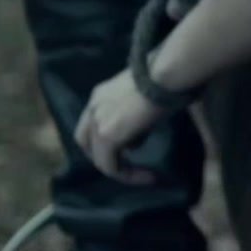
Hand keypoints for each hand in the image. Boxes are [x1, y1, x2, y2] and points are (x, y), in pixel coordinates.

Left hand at [74, 68, 166, 184]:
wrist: (165, 73)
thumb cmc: (164, 78)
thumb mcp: (143, 96)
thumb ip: (133, 113)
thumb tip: (136, 135)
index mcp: (100, 95)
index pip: (92, 123)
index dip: (107, 139)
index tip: (132, 147)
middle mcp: (93, 108)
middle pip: (85, 142)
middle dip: (104, 156)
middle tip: (127, 165)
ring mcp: (97, 122)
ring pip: (98, 158)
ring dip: (119, 169)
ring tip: (141, 175)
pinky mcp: (107, 136)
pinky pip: (110, 166)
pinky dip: (127, 175)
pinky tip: (147, 176)